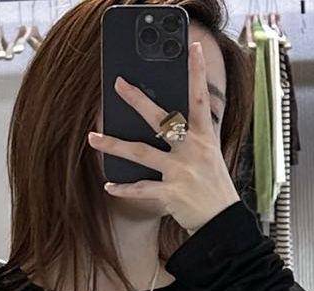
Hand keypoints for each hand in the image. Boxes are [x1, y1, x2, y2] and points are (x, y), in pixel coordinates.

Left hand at [86, 41, 238, 233]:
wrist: (221, 218)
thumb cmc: (212, 184)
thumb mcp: (209, 153)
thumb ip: (192, 136)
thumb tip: (171, 122)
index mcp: (203, 136)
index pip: (200, 98)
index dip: (197, 73)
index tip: (193, 49)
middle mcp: (191, 149)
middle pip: (161, 119)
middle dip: (138, 101)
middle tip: (119, 85)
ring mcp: (179, 171)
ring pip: (140, 153)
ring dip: (113, 145)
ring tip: (93, 138)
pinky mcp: (170, 193)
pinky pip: (140, 189)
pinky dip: (123, 189)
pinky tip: (108, 187)